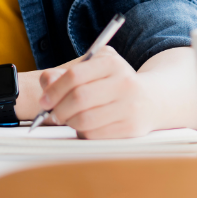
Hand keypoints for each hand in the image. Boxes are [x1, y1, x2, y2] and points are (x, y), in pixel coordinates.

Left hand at [37, 46, 155, 138]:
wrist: (152, 100)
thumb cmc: (115, 83)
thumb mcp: (95, 69)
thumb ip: (67, 73)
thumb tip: (47, 81)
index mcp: (112, 63)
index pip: (75, 75)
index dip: (54, 90)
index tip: (44, 100)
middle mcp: (124, 82)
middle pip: (79, 98)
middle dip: (59, 109)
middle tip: (53, 113)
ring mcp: (129, 106)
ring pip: (84, 119)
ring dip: (69, 122)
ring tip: (69, 119)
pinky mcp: (130, 127)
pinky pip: (94, 134)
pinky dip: (83, 132)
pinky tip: (85, 126)